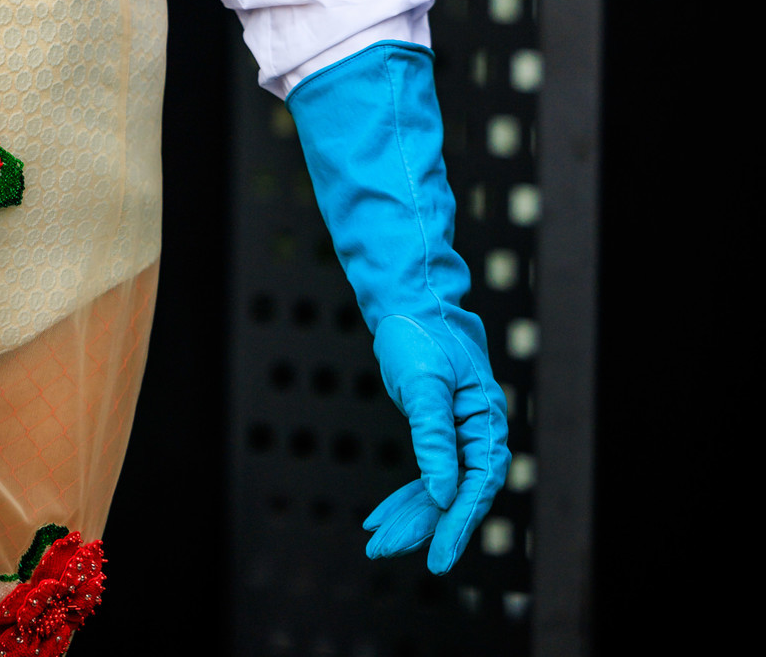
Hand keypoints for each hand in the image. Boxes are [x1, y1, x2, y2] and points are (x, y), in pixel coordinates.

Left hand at [362, 313, 510, 571]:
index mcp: (485, 421)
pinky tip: (379, 519)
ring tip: (376, 543)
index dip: (459, 523)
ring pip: (438, 491)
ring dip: (408, 517)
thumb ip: (435, 439)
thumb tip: (444, 495)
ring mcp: (459, 438)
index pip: (478, 484)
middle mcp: (477, 435)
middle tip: (385, 550)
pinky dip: (404, 499)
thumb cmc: (420, 336)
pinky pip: (427, 478)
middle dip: (422, 526)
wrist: (410, 304)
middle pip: (455, 494)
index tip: (438, 556)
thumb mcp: (424, 386)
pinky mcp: (439, 436)